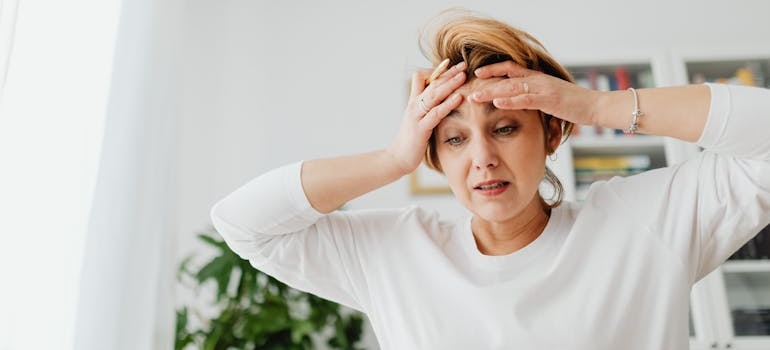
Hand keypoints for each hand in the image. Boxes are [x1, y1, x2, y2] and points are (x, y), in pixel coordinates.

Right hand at [386, 61, 466, 174]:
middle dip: (448, 73)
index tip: (452, 66)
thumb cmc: (411, 140)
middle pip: (431, 83)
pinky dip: (447, 104)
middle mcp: (414, 105)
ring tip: (463, 75)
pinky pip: (436, 113)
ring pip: (434, 95)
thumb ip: (428, 109)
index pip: (422, 78)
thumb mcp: (418, 120)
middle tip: (463, 64)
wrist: (397, 158)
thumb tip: (442, 101)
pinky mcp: (421, 128)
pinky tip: (459, 97)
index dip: (437, 71)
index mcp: (414, 102)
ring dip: (449, 83)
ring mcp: (416, 116)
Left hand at [469, 61, 599, 125]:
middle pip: (506, 76)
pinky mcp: (549, 100)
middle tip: (467, 86)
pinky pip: (526, 99)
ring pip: (512, 87)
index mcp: (537, 78)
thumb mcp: (551, 97)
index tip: (477, 72)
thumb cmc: (574, 104)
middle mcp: (538, 80)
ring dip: (491, 92)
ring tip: (475, 96)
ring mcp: (543, 89)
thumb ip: (535, 96)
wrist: (596, 106)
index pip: (511, 68)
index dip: (493, 69)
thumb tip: (521, 100)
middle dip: (485, 81)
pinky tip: (498, 102)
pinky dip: (511, 100)